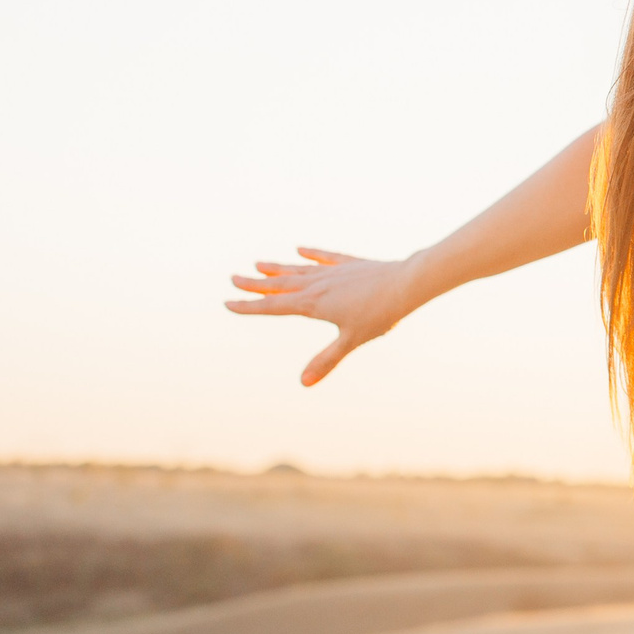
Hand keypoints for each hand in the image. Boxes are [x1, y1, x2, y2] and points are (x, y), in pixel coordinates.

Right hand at [226, 247, 421, 386]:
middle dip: (255, 284)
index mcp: (313, 304)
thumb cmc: (380, 314)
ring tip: (259, 264)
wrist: (406, 283)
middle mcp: (318, 284)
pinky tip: (300, 249)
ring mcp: (334, 272)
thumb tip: (304, 383)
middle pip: (280, 285)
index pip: (273, 307)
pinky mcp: (350, 264)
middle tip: (233, 278)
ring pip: (298, 269)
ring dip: (277, 268)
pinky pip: (325, 257)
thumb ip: (326, 361)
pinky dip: (311, 254)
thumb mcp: (351, 340)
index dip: (249, 306)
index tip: (227, 303)